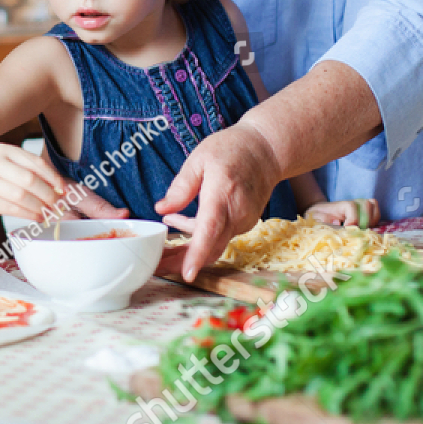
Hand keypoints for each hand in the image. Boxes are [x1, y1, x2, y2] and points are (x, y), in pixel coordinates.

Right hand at [0, 145, 70, 221]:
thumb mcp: (1, 160)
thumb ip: (24, 167)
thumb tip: (55, 185)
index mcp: (4, 150)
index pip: (35, 163)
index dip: (53, 178)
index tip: (63, 190)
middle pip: (30, 180)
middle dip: (48, 195)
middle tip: (57, 205)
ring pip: (22, 196)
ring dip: (39, 207)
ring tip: (48, 213)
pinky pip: (11, 209)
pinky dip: (28, 214)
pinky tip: (35, 217)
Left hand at [153, 120, 282, 282]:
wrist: (267, 150)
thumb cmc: (232, 149)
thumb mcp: (199, 159)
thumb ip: (180, 187)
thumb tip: (161, 209)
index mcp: (222, 195)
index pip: (210, 230)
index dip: (197, 255)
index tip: (187, 274)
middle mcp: (236, 214)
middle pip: (209, 248)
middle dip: (181, 261)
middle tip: (155, 265)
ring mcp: (243, 221)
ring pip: (212, 244)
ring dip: (187, 246)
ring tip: (162, 231)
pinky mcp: (244, 223)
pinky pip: (219, 236)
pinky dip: (200, 235)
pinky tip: (180, 221)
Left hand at [306, 198, 379, 227]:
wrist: (321, 213)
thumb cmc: (319, 216)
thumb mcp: (315, 218)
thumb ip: (322, 219)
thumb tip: (337, 221)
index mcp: (341, 205)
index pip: (352, 207)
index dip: (352, 220)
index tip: (346, 229)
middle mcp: (354, 203)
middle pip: (367, 204)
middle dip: (364, 220)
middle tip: (356, 230)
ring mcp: (361, 207)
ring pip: (374, 207)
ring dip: (371, 221)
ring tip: (362, 230)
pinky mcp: (366, 212)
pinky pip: (377, 214)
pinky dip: (375, 222)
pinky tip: (366, 229)